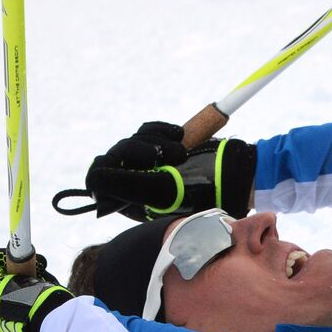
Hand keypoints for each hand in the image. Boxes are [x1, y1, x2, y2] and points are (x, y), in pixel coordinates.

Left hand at [82, 122, 256, 220]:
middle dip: (139, 151)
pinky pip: (148, 129)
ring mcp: (152, 164)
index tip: (130, 166)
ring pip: (131, 140)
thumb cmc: (203, 190)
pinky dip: (162, 129)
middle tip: (170, 157)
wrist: (236, 173)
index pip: (98, 181)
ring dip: (155, 140)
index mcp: (132, 202)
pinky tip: (180, 136)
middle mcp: (138, 184)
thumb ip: (126, 184)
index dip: (107, 170)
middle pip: (113, 156)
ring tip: (181, 152)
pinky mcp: (164, 146)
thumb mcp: (162, 191)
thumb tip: (95, 176)